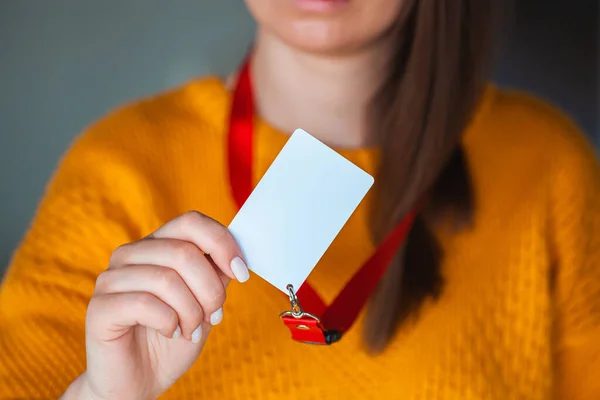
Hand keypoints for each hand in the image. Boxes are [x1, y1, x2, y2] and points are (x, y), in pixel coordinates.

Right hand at [62, 211, 249, 399]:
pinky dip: (169, 322)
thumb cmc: (172, 338)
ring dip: (191, 311)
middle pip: (184, 252)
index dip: (222, 243)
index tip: (242, 272)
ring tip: (191, 330)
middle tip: (214, 315)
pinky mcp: (99, 307)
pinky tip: (170, 333)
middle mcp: (130, 255)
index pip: (190, 222)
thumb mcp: (204, 302)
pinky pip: (145, 304)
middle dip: (210, 289)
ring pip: (167, 279)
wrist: (139, 382)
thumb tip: (235, 256)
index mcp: (156, 245)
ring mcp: (111, 279)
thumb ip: (216, 274)